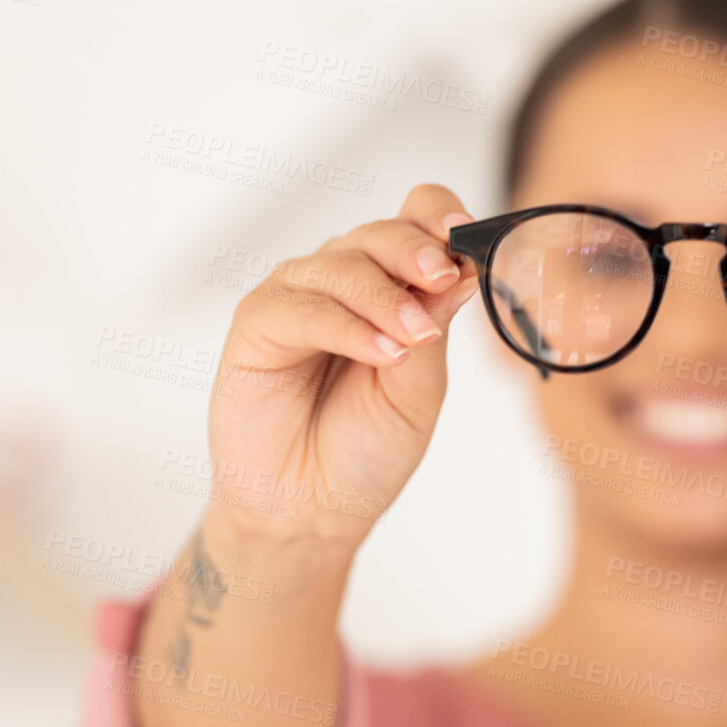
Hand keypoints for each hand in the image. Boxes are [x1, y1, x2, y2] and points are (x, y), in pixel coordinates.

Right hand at [204, 184, 479, 547]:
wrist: (313, 508)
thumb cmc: (367, 448)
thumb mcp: (421, 389)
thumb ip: (434, 326)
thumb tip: (462, 270)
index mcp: (391, 285)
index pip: (415, 220)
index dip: (440, 217)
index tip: (469, 234)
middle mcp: (344, 281)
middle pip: (380, 234)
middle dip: (416, 252)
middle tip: (442, 277)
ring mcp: (298, 297)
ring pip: (342, 266)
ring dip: (384, 299)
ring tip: (412, 340)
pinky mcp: (257, 324)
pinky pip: (302, 307)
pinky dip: (346, 326)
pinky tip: (380, 353)